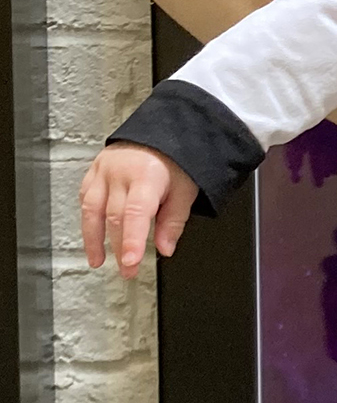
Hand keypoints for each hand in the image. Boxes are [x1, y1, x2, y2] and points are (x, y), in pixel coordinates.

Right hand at [78, 144, 199, 276]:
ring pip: (92, 209)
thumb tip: (165, 249)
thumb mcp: (185, 190)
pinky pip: (86, 198)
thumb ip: (173, 221)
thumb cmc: (174, 161)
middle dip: (119, 247)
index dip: (131, 241)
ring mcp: (103, 170)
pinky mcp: (93, 171)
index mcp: (146, 176)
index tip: (130, 262)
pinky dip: (88, 219)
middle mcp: (120, 172)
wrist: (160, 132)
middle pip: (114, 216)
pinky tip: (92, 235)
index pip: (135, 213)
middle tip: (127, 270)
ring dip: (94, 239)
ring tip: (98, 260)